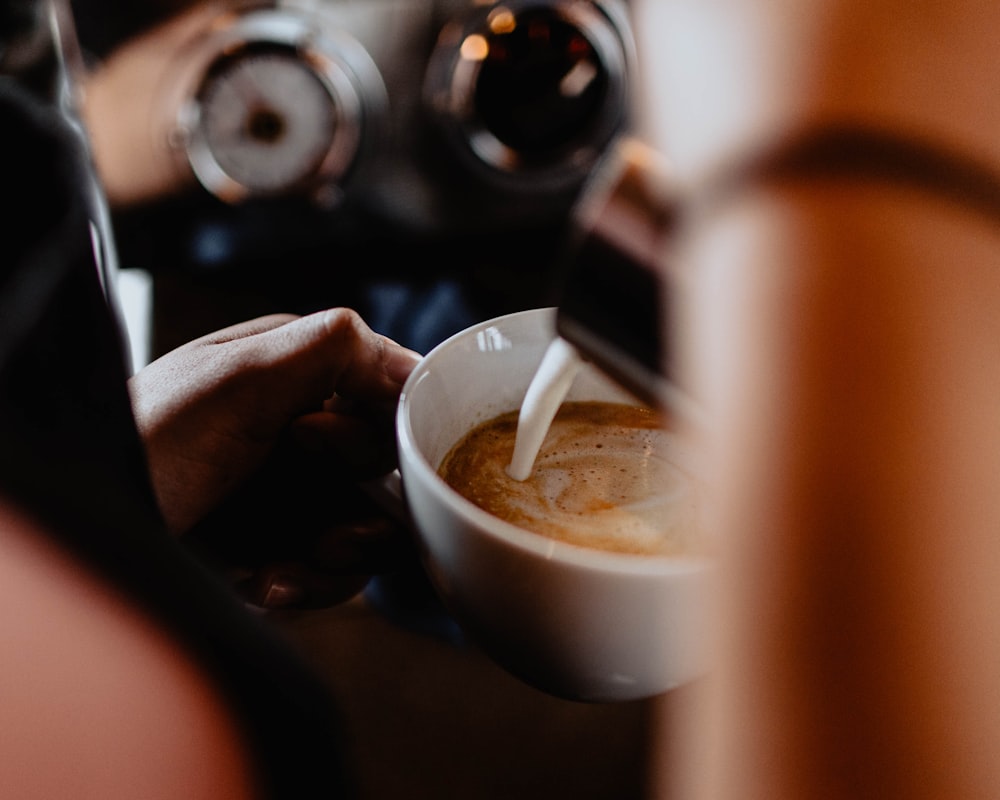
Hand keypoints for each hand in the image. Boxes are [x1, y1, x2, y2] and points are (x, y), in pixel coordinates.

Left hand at [129, 309, 421, 605]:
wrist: (91, 527)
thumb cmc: (144, 441)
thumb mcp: (239, 378)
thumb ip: (331, 349)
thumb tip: (413, 364)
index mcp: (297, 372)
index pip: (389, 397)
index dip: (384, 436)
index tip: (338, 458)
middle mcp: (300, 429)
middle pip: (388, 475)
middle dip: (368, 514)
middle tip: (331, 536)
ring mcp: (289, 490)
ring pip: (367, 529)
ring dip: (340, 561)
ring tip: (289, 568)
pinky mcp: (276, 542)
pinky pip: (330, 570)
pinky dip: (307, 584)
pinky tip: (265, 583)